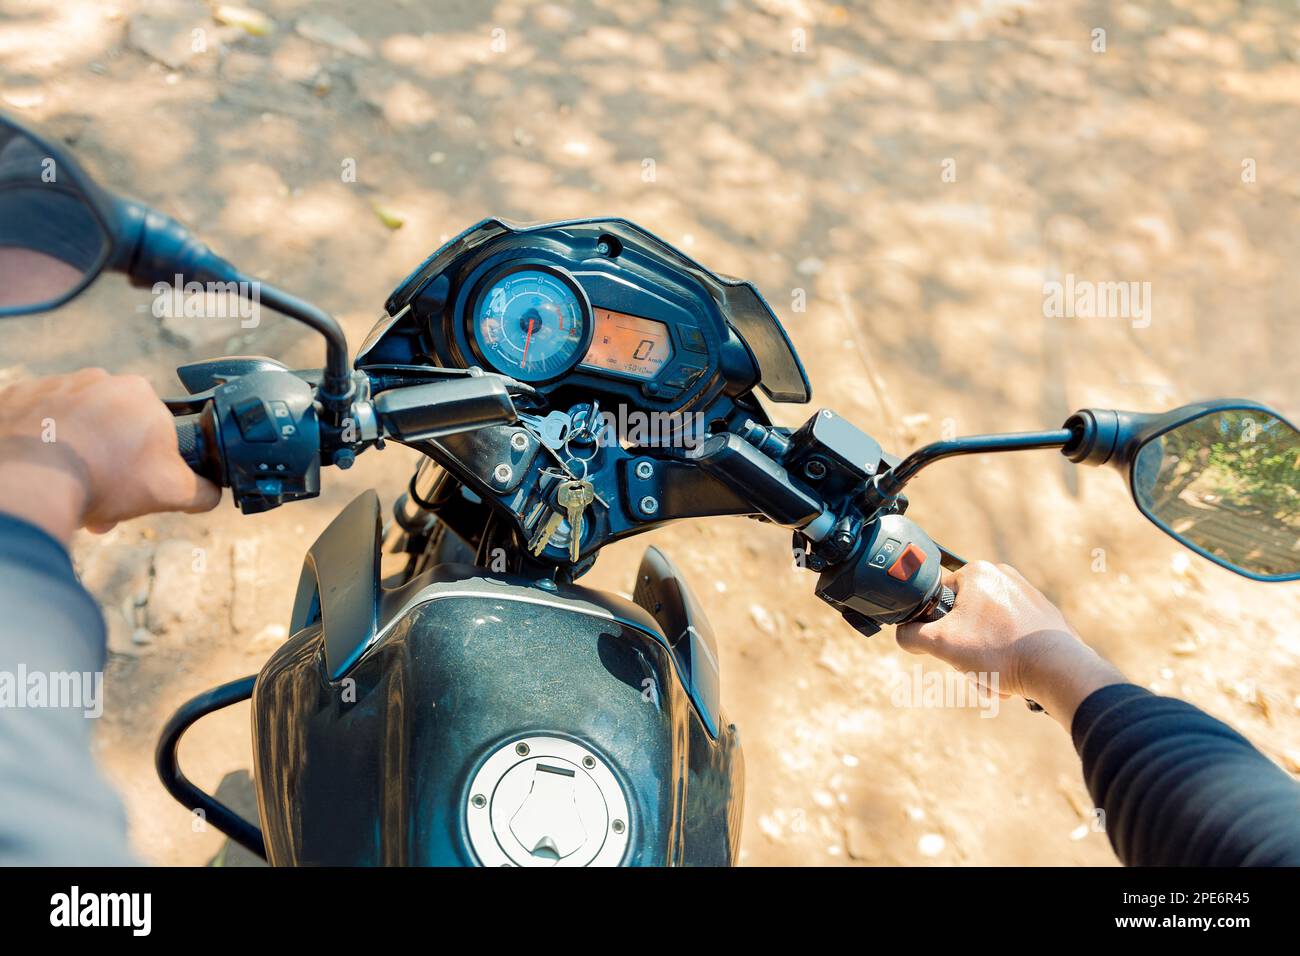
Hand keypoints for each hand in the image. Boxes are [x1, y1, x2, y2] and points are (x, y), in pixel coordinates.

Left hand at [0, 369, 220, 544]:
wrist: (32, 480)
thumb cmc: (106, 479)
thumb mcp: (172, 492)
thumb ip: (202, 490)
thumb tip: (213, 492)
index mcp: (140, 393)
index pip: (154, 426)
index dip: (150, 459)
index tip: (138, 483)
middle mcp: (98, 379)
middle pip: (112, 425)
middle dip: (110, 459)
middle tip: (103, 495)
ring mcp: (53, 385)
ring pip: (74, 422)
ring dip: (76, 451)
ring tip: (69, 486)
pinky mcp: (16, 397)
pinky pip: (35, 421)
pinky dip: (39, 443)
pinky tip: (42, 469)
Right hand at [895, 561, 1124, 726]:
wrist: (1057, 669)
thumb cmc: (1000, 651)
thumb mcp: (942, 643)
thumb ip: (912, 635)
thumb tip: (903, 634)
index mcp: (977, 572)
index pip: (939, 597)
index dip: (937, 626)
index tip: (949, 646)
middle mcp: (1004, 576)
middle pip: (965, 617)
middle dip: (965, 649)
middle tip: (972, 668)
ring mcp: (1027, 595)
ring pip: (988, 631)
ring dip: (984, 660)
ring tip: (993, 680)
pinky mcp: (1044, 616)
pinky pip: (1012, 636)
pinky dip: (1006, 658)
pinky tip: (1011, 678)